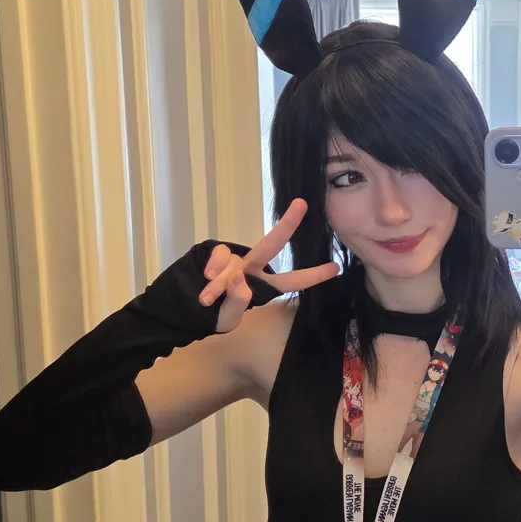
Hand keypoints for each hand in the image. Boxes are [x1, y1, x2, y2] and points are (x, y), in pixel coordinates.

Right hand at [198, 199, 340, 332]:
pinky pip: (219, 255)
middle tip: (301, 204)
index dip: (313, 276)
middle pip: (271, 244)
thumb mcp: (229, 318)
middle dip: (287, 225)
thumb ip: (236, 301)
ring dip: (220, 280)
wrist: (184, 308)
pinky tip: (206, 279)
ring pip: (234, 260)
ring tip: (207, 298)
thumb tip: (237, 278)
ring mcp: (234, 260)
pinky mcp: (215, 254)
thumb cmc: (215, 315)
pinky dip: (213, 268)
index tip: (336, 267)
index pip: (292, 281)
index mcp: (264, 287)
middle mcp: (252, 269)